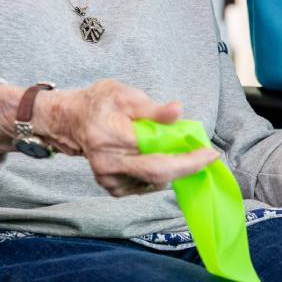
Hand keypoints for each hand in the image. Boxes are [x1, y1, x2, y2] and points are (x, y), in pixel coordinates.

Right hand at [37, 79, 216, 196]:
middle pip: (157, 175)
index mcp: (111, 136)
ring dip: (172, 167)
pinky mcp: (111, 187)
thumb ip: (153, 108)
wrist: (72, 120)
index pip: (156, 154)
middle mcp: (108, 163)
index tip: (210, 153)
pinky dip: (157, 173)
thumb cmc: (100, 102)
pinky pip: (144, 185)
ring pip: (152, 182)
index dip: (186, 158)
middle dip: (187, 167)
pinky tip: (154, 156)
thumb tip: (178, 111)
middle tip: (206, 156)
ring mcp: (108, 179)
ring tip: (174, 147)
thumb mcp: (125, 94)